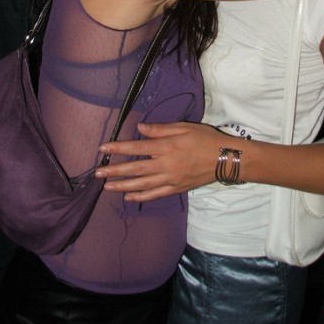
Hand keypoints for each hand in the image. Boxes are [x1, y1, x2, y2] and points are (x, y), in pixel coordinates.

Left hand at [95, 122, 220, 200]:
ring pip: (142, 184)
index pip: (136, 147)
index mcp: (166, 147)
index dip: (118, 148)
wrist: (225, 159)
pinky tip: (128, 196)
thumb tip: (140, 128)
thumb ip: (160, 129)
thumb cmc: (205, 138)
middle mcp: (165, 164)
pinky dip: (141, 195)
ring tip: (107, 186)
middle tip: (97, 173)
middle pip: (135, 169)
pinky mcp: (176, 188)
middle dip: (114, 171)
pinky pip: (155, 194)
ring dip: (122, 185)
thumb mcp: (183, 127)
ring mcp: (170, 179)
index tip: (102, 148)